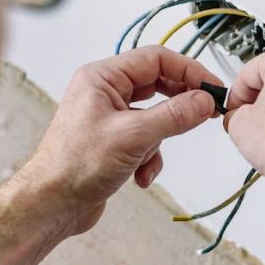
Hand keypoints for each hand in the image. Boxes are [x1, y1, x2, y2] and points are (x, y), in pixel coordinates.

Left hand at [19, 47, 223, 235]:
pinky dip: (149, 158)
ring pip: (154, 117)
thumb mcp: (133, 136)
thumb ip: (174, 115)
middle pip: (157, 86)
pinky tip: (140, 175)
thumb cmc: (75, 166)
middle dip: (178, 106)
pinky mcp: (113, 142)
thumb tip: (204, 100)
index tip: (212, 88)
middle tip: (204, 115)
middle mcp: (104, 93)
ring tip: (149, 157)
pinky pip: (145, 140)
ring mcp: (108, 117)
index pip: (155, 59)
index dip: (188, 71)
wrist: (52, 204)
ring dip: (159, 141)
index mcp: (102, 78)